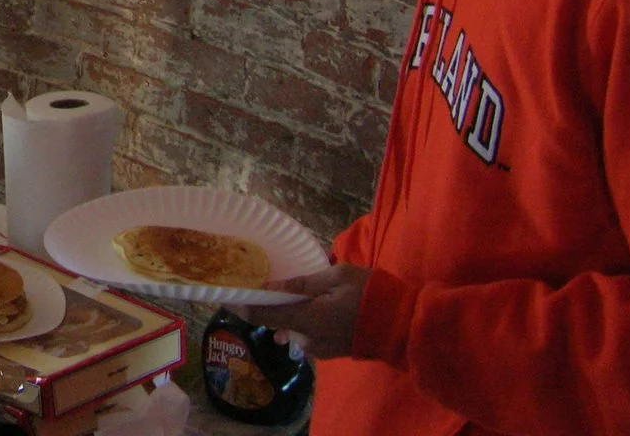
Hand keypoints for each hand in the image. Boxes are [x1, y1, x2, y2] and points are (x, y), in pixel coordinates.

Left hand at [238, 262, 368, 359]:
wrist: (403, 325)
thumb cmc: (370, 294)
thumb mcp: (337, 277)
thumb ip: (303, 284)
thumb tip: (270, 288)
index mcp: (307, 320)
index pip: (264, 316)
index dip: (243, 306)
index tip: (227, 296)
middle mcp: (308, 340)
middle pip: (278, 322)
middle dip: (273, 306)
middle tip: (271, 285)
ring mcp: (320, 349)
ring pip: (294, 329)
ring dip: (293, 314)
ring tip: (301, 294)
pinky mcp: (331, 352)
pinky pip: (308, 336)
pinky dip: (306, 322)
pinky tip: (317, 308)